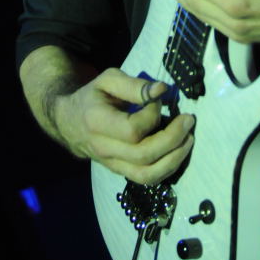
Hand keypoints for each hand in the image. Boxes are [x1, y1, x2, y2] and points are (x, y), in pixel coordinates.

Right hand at [55, 68, 194, 183]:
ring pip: (147, 174)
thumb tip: (162, 90)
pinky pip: (145, 178)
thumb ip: (133, 85)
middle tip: (189, 120)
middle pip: (144, 155)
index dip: (153, 114)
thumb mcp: (108, 80)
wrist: (70, 122)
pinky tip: (178, 152)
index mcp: (97, 122)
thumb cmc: (93, 96)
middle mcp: (103, 148)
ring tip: (189, 139)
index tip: (159, 98)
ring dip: (174, 159)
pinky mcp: (119, 171)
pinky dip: (166, 168)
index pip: (133, 129)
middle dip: (172, 139)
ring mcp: (111, 164)